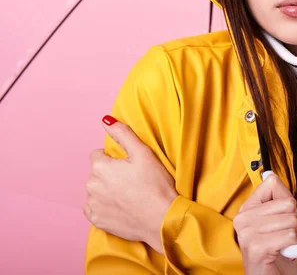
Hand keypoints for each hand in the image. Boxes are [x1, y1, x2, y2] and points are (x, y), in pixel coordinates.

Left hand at [83, 115, 177, 253]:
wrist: (162, 219)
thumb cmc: (155, 185)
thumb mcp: (143, 153)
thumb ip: (122, 134)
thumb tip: (105, 120)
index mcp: (100, 167)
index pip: (98, 155)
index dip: (115, 159)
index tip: (130, 166)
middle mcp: (91, 185)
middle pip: (97, 173)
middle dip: (110, 174)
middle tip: (132, 180)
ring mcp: (93, 205)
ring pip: (96, 190)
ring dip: (107, 190)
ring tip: (129, 194)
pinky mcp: (97, 221)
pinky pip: (94, 208)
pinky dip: (105, 206)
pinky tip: (121, 206)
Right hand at [233, 173, 296, 274]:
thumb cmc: (278, 253)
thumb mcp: (280, 220)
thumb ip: (278, 197)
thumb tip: (270, 174)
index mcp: (246, 209)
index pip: (272, 184)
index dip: (286, 203)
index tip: (280, 219)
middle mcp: (242, 218)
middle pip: (287, 202)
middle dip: (293, 221)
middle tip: (283, 237)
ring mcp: (246, 233)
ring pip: (291, 220)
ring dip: (294, 236)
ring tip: (282, 246)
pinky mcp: (255, 247)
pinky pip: (290, 235)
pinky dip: (294, 246)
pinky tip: (282, 253)